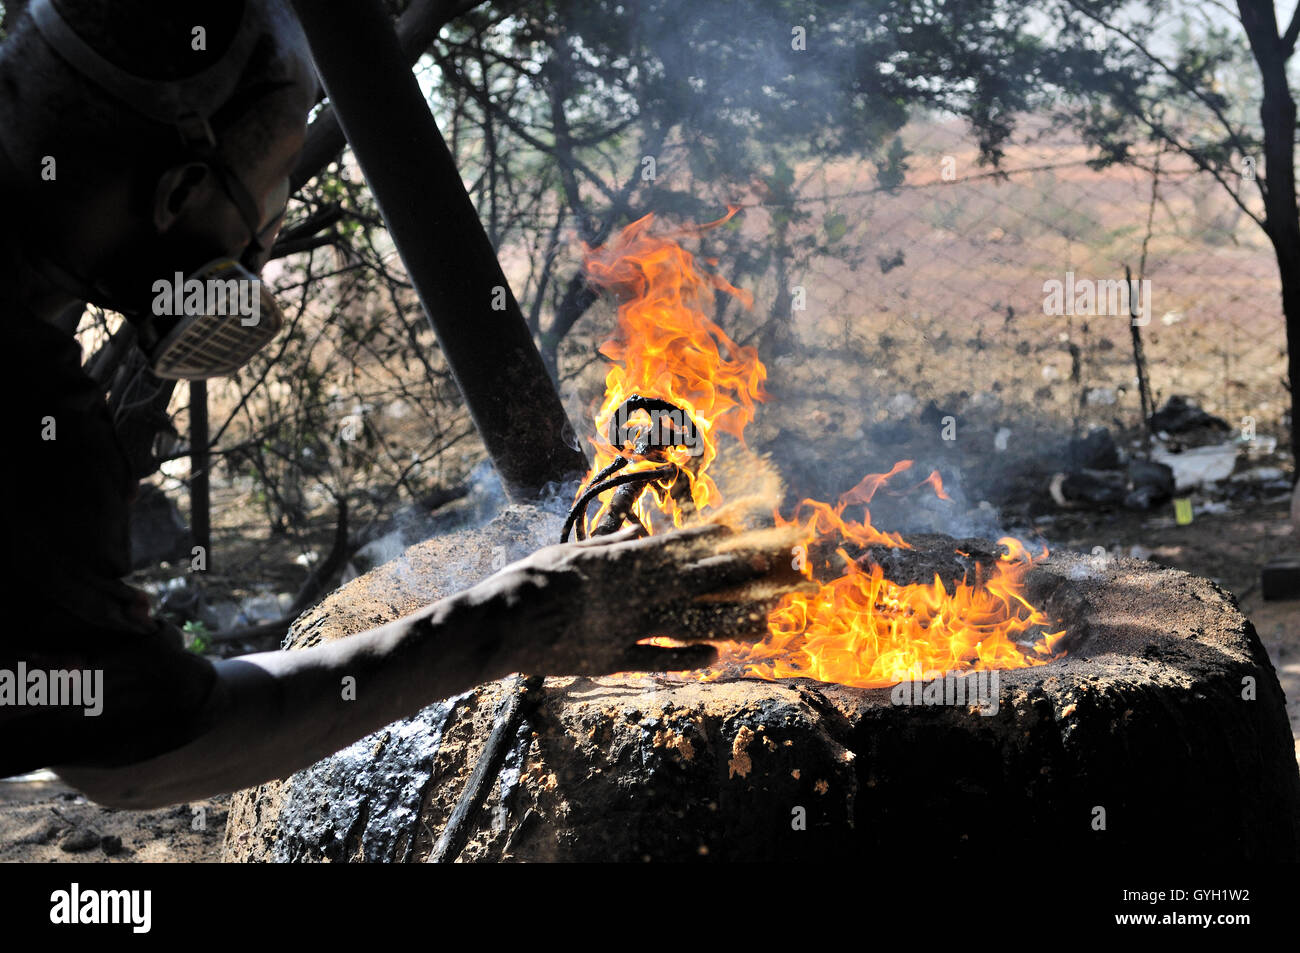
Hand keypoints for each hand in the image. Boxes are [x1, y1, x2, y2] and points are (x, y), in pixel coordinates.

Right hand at [456, 523, 806, 678]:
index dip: (721, 532)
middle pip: (702, 579)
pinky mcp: (618, 656)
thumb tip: (634, 536)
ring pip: (692, 622)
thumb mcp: (574, 551)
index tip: (752, 521)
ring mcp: (632, 626)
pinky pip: (660, 657)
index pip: (684, 542)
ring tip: (765, 621)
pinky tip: (717, 656)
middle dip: (744, 572)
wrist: (511, 617)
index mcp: (629, 560)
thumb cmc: (535, 577)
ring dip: (731, 620)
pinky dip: (689, 656)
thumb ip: (608, 546)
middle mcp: (640, 591)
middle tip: (781, 566)